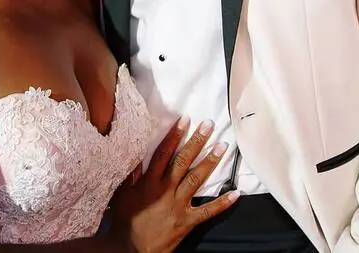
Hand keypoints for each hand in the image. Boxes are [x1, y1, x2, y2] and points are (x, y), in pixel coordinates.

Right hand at [108, 118, 238, 252]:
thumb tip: (137, 154)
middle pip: (183, 162)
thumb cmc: (126, 220)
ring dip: (210, 162)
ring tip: (222, 147)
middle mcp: (165, 191)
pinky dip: (222, 203)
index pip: (163, 153)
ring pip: (197, 180)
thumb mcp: (122, 194)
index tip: (185, 120)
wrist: (132, 248)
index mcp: (149, 182)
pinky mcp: (187, 221)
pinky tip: (236, 194)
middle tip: (208, 126)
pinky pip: (207, 211)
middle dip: (196, 142)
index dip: (175, 136)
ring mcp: (178, 206)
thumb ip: (131, 174)